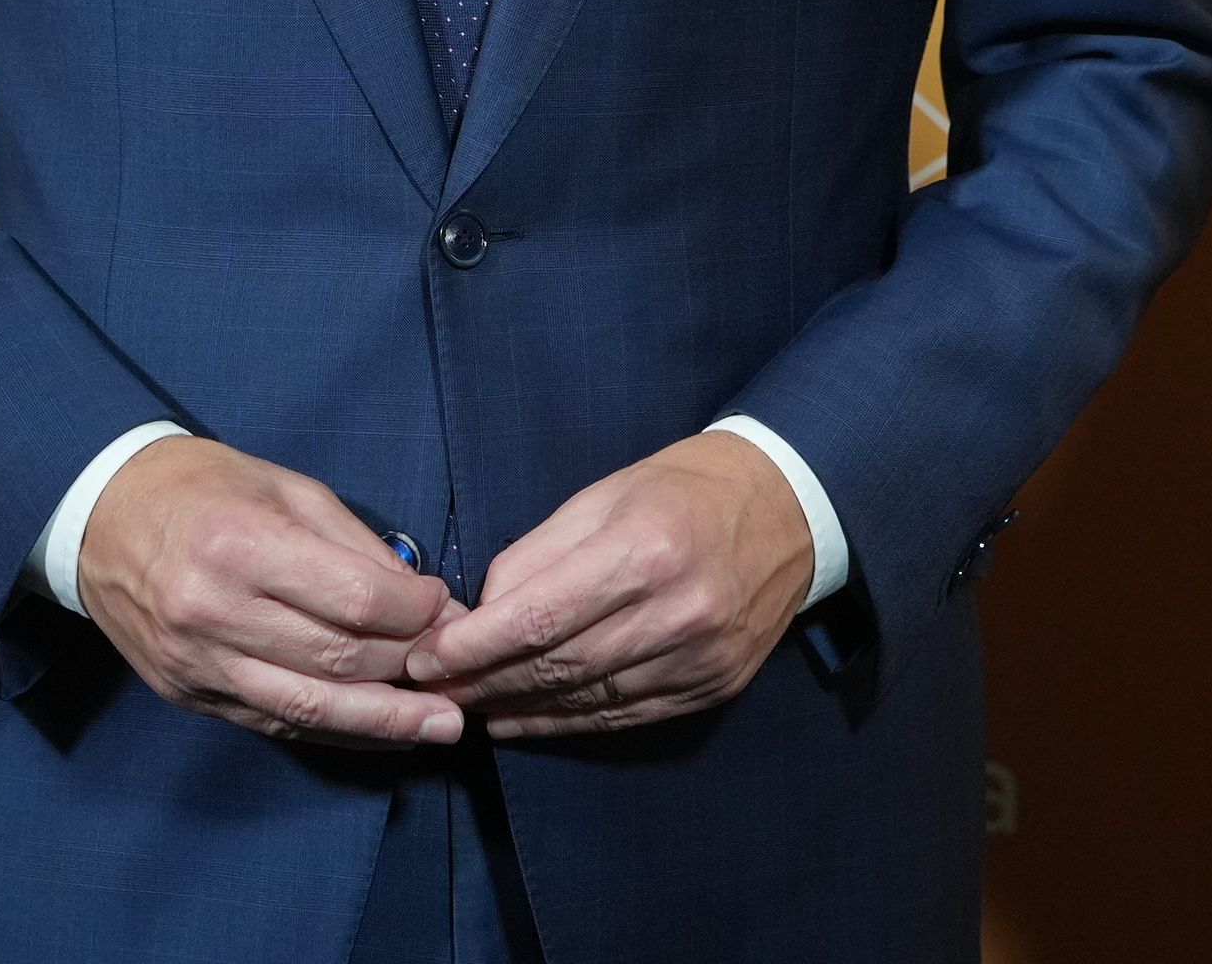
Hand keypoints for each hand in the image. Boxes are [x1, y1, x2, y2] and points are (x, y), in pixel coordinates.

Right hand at [79, 436, 467, 745]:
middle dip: (409, 664)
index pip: (353, 598)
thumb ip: (354, 544)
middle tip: (457, 664)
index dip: (415, 610)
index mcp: (241, 545)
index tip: (445, 606)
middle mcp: (214, 611)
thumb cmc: (203, 489)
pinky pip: (272, 722)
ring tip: (441, 725)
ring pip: (307, 706)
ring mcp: (196, 661)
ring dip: (384, 721)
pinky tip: (380, 730)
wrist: (100, 516)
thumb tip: (423, 596)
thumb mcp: (286, 487)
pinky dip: (333, 728)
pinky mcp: (187, 694)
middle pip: (336, 657)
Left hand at [409, 432, 815, 739]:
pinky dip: (566, 722)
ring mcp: (699, 657)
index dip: (470, 648)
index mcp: (644, 551)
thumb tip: (479, 614)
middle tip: (432, 688)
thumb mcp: (603, 495)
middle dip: (482, 682)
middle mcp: (676, 612)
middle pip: (555, 667)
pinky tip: (524, 718)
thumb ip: (536, 555)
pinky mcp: (712, 686)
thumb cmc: (684, 489)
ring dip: (516, 708)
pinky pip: (623, 717)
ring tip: (469, 705)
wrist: (788, 509)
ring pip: (585, 700)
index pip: (535, 620)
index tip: (424, 658)